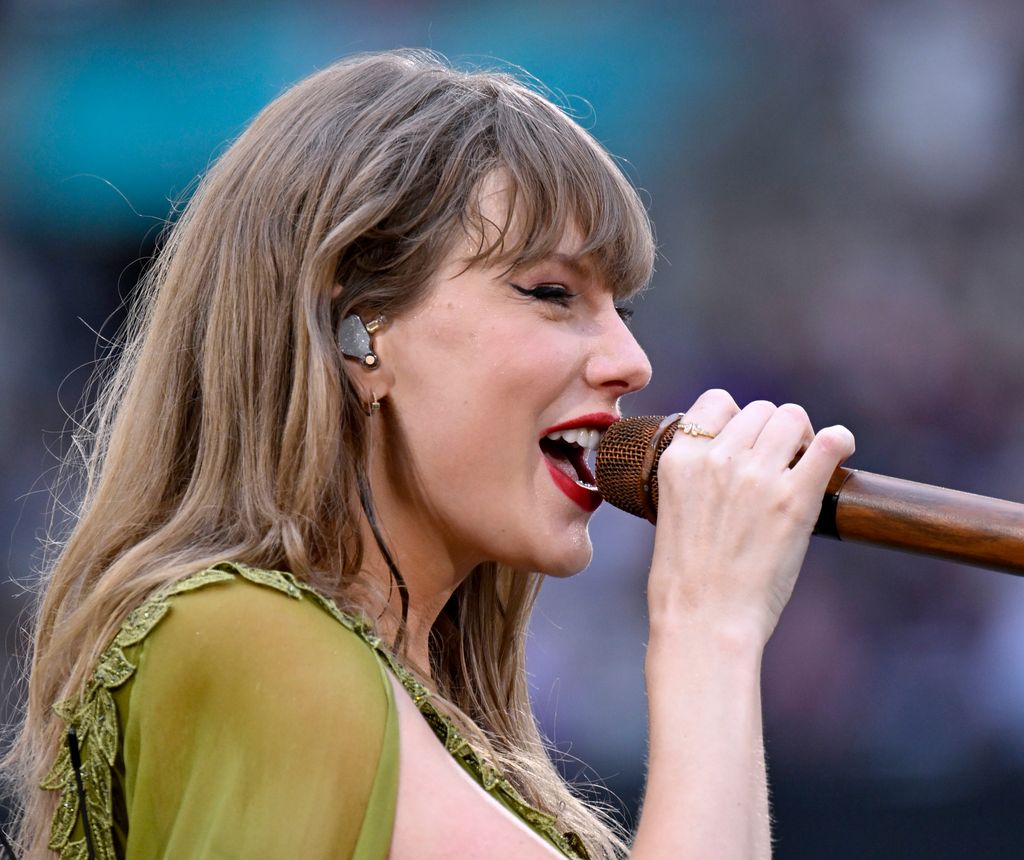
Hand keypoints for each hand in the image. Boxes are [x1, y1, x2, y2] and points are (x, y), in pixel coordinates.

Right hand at [647, 389, 854, 645]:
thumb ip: (697, 478)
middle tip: (782, 461)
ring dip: (802, 436)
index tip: (746, 443)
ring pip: (792, 417)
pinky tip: (839, 449)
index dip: (736, 419)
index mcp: (680, 460)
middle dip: (773, 431)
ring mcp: (757, 476)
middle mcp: (718, 459)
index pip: (717, 403)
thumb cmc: (686, 580)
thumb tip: (732, 462)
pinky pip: (829, 442)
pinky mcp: (795, 499)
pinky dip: (839, 440)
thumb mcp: (672, 511)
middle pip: (761, 410)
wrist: (703, 621)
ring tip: (804, 463)